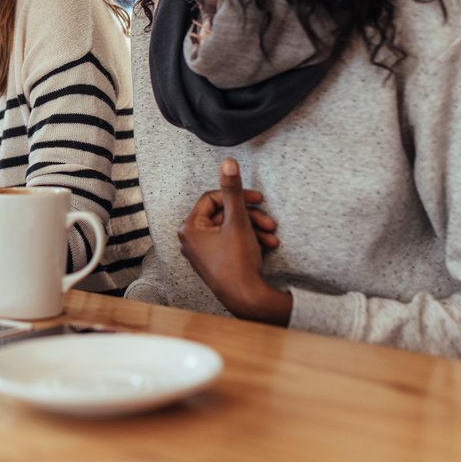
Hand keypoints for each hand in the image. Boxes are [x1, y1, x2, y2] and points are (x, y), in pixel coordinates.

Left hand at [177, 159, 290, 325]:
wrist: (247, 299)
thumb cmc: (237, 262)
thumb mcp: (238, 221)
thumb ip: (233, 190)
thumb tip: (227, 162)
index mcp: (190, 227)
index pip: (213, 198)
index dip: (237, 196)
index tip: (257, 199)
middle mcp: (191, 239)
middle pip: (223, 214)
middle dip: (249, 216)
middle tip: (268, 221)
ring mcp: (202, 252)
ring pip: (230, 228)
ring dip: (253, 229)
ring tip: (271, 235)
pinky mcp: (214, 261)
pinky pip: (230, 242)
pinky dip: (248, 241)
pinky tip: (267, 246)